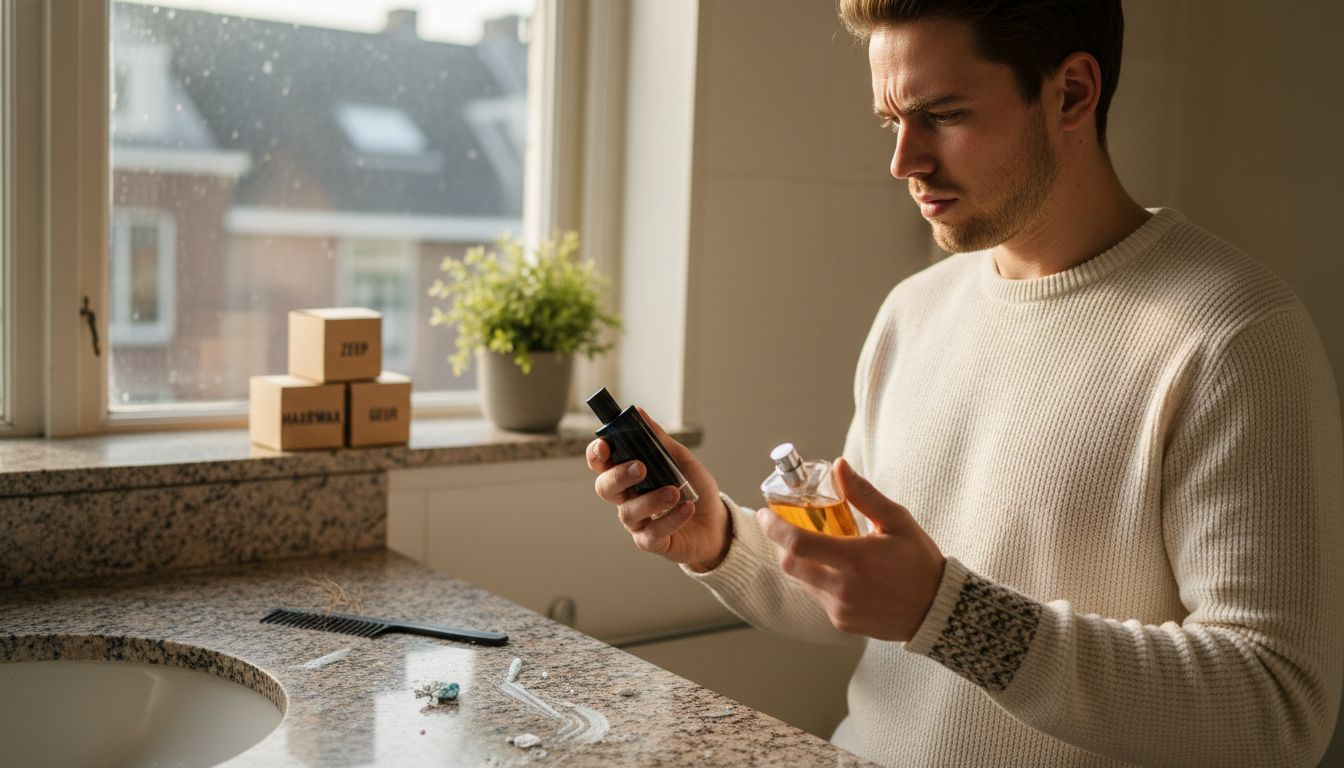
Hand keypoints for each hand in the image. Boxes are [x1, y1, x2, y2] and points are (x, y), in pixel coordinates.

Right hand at [587, 409, 729, 570]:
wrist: (717, 522)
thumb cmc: (694, 488)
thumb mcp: (680, 459)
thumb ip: (659, 439)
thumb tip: (639, 412)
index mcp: (629, 474)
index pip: (602, 464)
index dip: (597, 454)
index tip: (605, 445)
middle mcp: (627, 498)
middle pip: (605, 488)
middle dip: (619, 476)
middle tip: (640, 467)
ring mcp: (637, 522)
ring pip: (628, 512)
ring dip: (651, 500)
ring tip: (675, 492)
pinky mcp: (650, 542)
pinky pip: (652, 533)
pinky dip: (671, 519)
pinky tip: (687, 508)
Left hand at [757, 457, 944, 640]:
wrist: (938, 610)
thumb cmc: (920, 561)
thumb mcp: (897, 521)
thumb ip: (864, 495)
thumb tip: (839, 466)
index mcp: (856, 559)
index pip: (797, 543)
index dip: (773, 527)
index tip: (764, 514)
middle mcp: (843, 587)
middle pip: (790, 564)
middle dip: (779, 543)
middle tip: (782, 526)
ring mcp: (841, 608)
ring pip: (803, 581)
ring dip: (801, 561)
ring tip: (816, 546)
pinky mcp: (843, 622)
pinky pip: (818, 597)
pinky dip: (818, 580)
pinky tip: (837, 571)